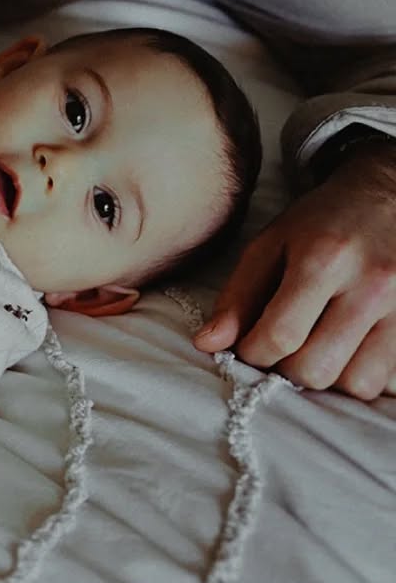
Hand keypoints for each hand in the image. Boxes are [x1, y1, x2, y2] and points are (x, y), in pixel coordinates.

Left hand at [194, 141, 395, 398]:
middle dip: (284, 368)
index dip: (251, 353)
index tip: (246, 345)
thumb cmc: (321, 223)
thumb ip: (237, 297)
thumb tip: (206, 344)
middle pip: (315, 368)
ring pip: (354, 384)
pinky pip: (383, 381)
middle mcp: (370, 286)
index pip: (279, 336)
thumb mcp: (270, 245)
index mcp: (323, 259)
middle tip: (278, 346)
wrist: (389, 198)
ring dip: (323, 376)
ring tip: (311, 348)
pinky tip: (342, 350)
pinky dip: (355, 376)